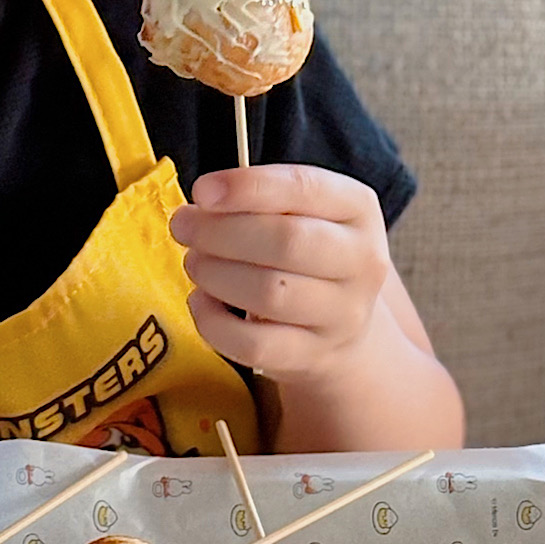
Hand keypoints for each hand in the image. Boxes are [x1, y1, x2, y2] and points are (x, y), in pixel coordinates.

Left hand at [169, 165, 391, 382]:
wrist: (339, 324)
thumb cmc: (304, 252)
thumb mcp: (300, 212)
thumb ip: (258, 199)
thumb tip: (204, 203)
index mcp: (357, 208)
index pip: (304, 188)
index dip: (247, 188)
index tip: (202, 191)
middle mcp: (361, 260)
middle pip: (286, 242)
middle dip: (220, 232)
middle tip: (183, 227)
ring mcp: (342, 314)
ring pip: (270, 294)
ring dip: (215, 274)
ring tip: (194, 263)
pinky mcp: (313, 355)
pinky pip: (254, 344)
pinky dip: (213, 322)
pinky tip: (200, 301)